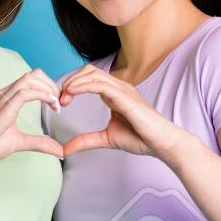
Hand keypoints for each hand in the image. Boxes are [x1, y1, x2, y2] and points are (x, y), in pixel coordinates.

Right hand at [0, 69, 63, 169]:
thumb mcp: (19, 143)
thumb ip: (39, 143)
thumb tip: (59, 150)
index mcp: (7, 98)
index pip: (32, 80)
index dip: (49, 87)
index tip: (58, 105)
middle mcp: (4, 94)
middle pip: (34, 74)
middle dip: (52, 85)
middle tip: (61, 104)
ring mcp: (2, 100)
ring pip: (31, 79)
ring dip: (49, 89)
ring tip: (57, 105)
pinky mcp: (2, 111)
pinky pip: (25, 93)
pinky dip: (43, 96)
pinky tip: (51, 106)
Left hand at [58, 64, 187, 156]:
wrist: (160, 143)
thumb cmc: (140, 138)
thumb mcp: (105, 139)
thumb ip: (85, 140)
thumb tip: (65, 149)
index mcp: (114, 94)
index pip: (89, 79)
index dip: (73, 86)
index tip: (61, 101)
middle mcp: (118, 87)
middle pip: (89, 71)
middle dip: (71, 81)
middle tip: (60, 99)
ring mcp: (122, 90)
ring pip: (92, 74)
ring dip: (74, 83)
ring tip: (63, 96)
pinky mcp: (124, 96)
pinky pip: (100, 84)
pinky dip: (82, 86)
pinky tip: (72, 93)